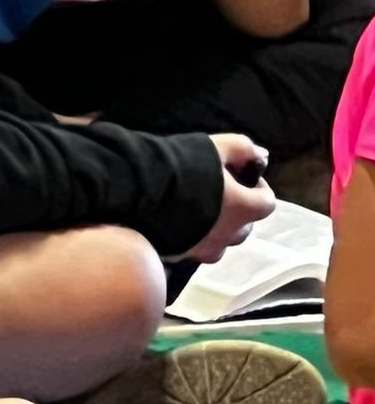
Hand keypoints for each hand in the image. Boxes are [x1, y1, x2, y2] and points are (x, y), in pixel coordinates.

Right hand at [181, 134, 275, 263]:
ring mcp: (201, 250)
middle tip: (218, 196)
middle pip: (244, 229)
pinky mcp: (177, 257)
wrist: (137, 193)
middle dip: (237, 214)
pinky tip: (175, 223)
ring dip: (215, 232)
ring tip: (197, 215)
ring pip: (218, 245)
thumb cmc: (185, 168)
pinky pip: (191, 251)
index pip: (267, 203)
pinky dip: (190, 240)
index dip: (258, 189)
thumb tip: (261, 156)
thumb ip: (245, 150)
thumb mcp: (220, 146)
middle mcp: (226, 235)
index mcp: (244, 208)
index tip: (241, 179)